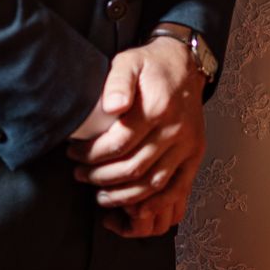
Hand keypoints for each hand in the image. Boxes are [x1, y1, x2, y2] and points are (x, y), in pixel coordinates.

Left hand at [67, 39, 206, 237]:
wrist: (185, 65)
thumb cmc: (152, 66)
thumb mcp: (130, 62)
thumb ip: (117, 81)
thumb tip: (111, 106)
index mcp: (158, 107)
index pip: (119, 143)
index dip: (92, 154)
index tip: (75, 154)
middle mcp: (176, 129)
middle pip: (133, 167)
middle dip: (101, 176)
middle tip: (81, 174)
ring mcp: (188, 145)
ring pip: (152, 184)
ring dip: (122, 195)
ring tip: (100, 193)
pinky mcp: (194, 155)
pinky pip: (176, 188)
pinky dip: (154, 203)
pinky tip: (135, 206)